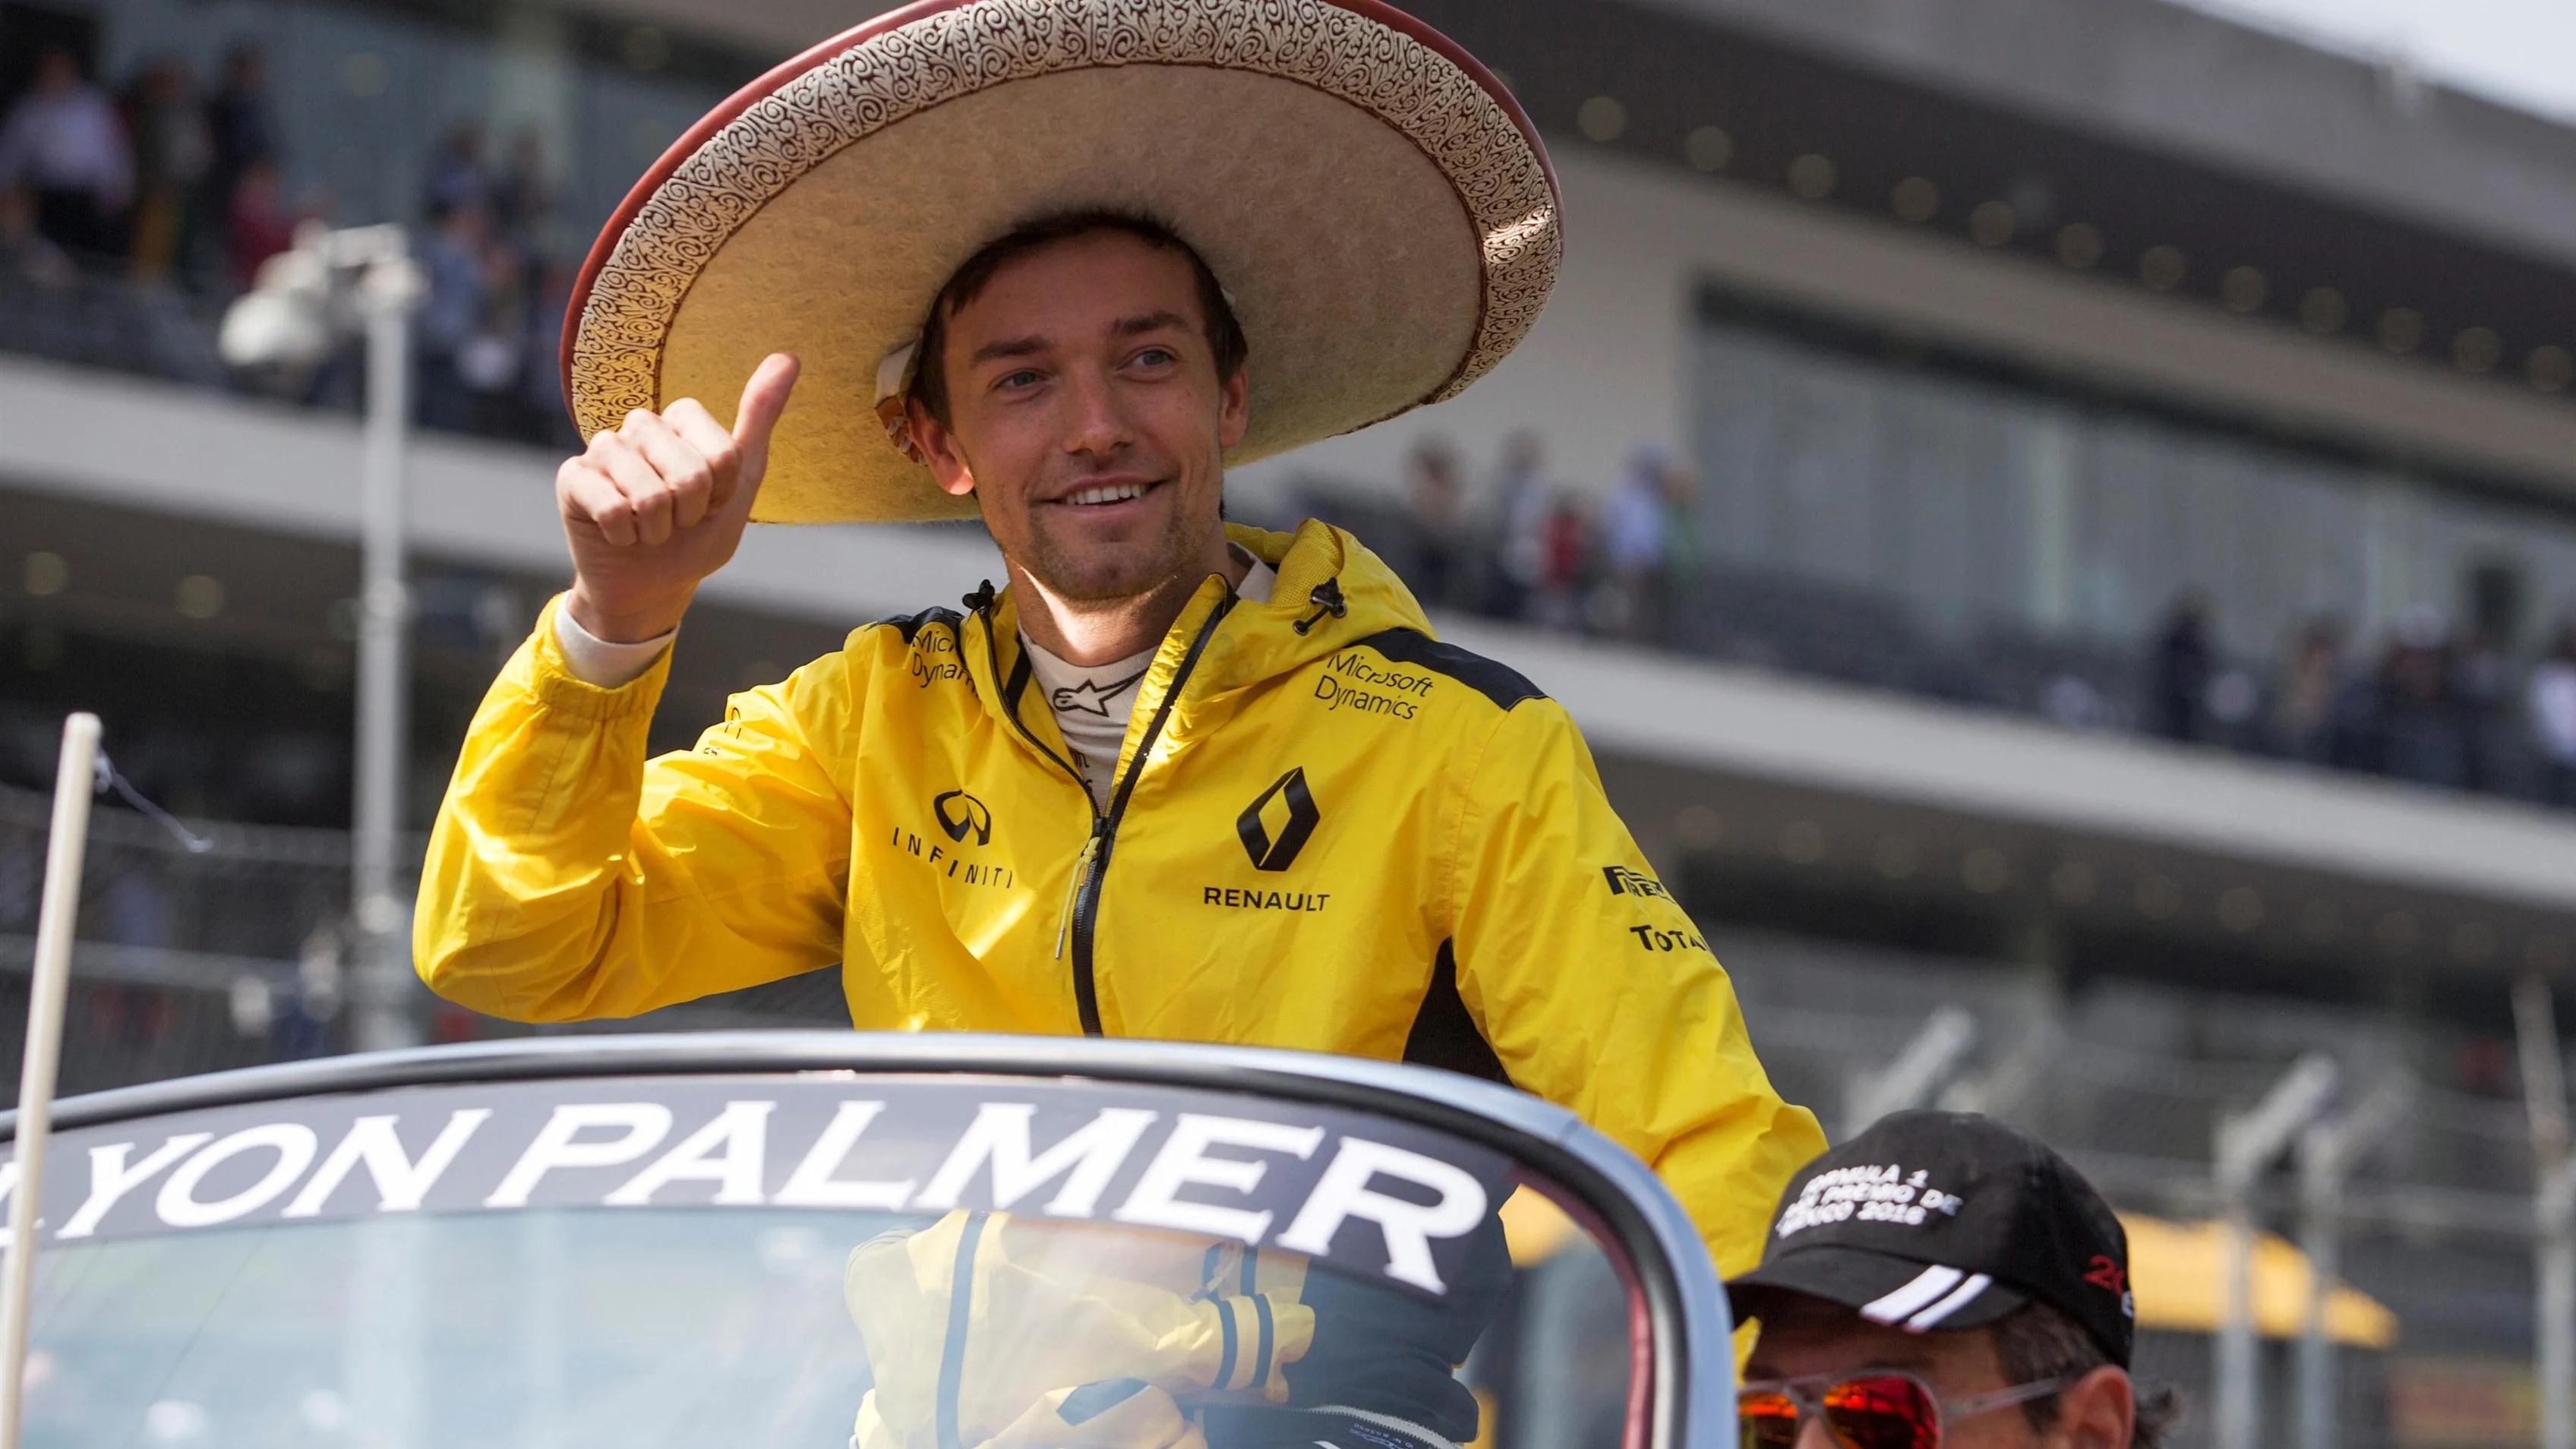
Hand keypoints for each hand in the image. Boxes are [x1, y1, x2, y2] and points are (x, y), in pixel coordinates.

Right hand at [558, 352, 799, 641]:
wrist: (651, 586)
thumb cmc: (697, 535)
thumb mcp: (740, 483)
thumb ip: (759, 419)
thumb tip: (790, 356)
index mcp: (681, 420)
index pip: (723, 455)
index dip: (722, 494)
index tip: (710, 504)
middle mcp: (640, 425)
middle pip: (690, 474)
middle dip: (691, 514)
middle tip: (676, 521)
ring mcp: (602, 449)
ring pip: (649, 494)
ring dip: (658, 530)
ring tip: (649, 530)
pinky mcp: (573, 478)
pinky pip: (612, 509)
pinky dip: (625, 537)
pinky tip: (619, 534)